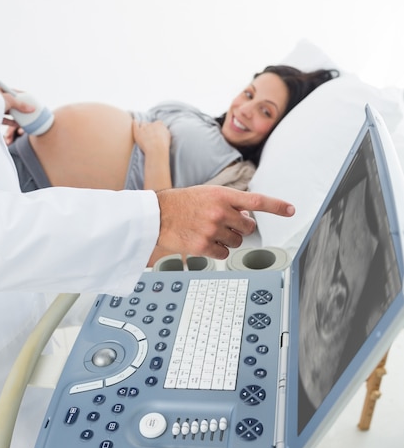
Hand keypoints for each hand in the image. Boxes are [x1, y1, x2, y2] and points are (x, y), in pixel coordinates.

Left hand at [0, 86, 33, 143]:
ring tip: (26, 118)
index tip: (29, 97)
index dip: (20, 94)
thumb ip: (21, 104)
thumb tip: (33, 109)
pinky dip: (12, 122)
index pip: (11, 91)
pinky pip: (4, 120)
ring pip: (7, 112)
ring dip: (16, 115)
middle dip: (19, 106)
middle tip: (28, 109)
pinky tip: (19, 124)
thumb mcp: (10, 100)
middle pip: (10, 102)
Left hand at [132, 119, 170, 153]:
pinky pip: (135, 124)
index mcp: (160, 125)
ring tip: (143, 133)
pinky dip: (135, 122)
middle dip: (150, 128)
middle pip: (150, 124)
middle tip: (150, 135)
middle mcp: (152, 124)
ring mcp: (144, 127)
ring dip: (143, 127)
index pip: (158, 123)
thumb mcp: (168, 137)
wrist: (156, 149)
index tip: (156, 132)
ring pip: (143, 123)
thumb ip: (165, 131)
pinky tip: (135, 121)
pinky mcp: (138, 131)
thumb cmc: (163, 145)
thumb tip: (163, 130)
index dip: (157, 128)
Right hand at [155, 185, 294, 259]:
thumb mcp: (206, 194)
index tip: (290, 210)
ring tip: (210, 231)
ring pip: (237, 242)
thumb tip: (247, 218)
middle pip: (249, 228)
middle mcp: (220, 212)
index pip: (256, 201)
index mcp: (222, 195)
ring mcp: (212, 230)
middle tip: (225, 224)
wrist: (157, 215)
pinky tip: (205, 241)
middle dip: (241, 228)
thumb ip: (228, 203)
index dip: (276, 206)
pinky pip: (224, 253)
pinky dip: (218, 250)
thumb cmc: (181, 203)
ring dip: (229, 239)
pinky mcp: (204, 246)